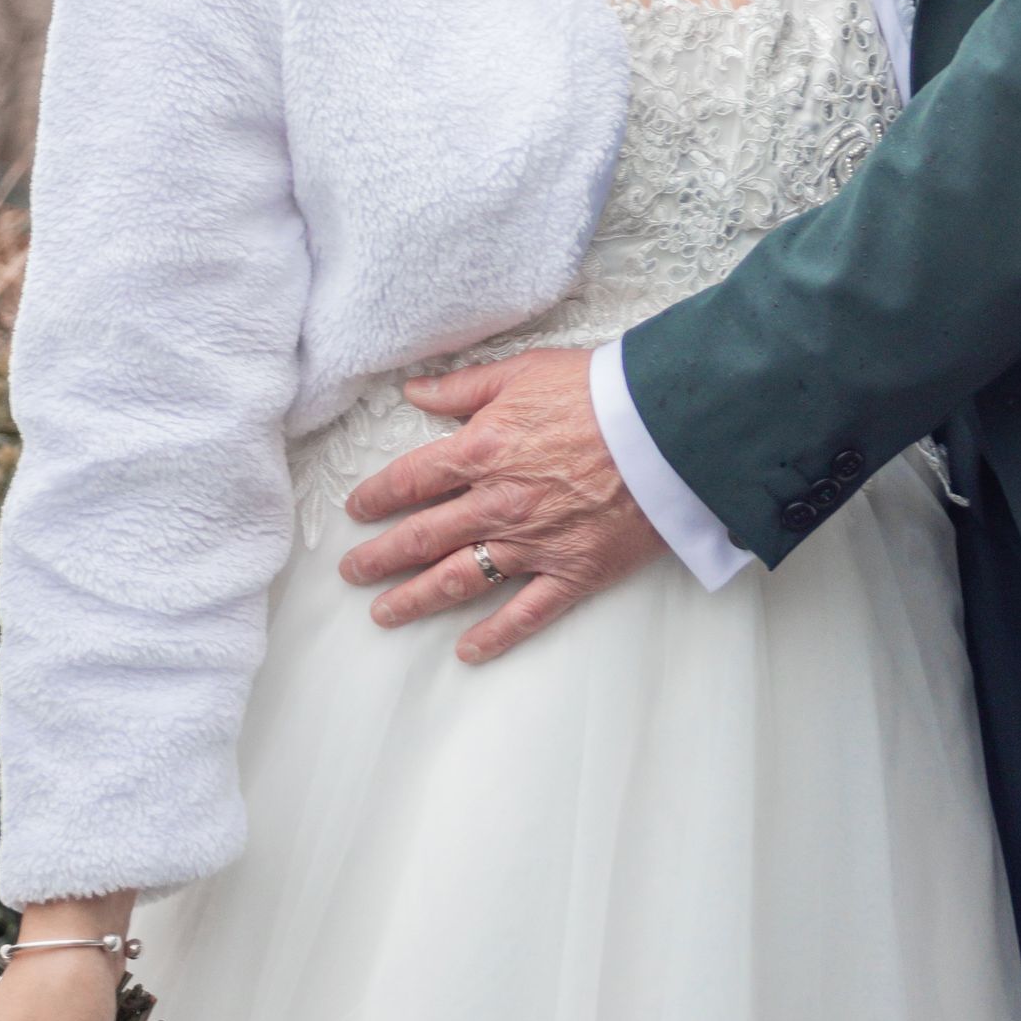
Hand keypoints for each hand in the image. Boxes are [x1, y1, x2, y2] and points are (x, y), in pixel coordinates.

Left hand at [339, 346, 663, 660]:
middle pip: (420, 539)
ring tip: (384, 614)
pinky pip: (524, 614)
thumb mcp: (524, 370)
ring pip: (457, 581)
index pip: (410, 481)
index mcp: (481, 450)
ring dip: (414, 600)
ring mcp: (532, 544)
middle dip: (379, 558)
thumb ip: (464, 387)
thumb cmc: (600, 391)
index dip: (376, 497)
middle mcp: (497, 504)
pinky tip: (467, 650)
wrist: (668, 427)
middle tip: (352, 572)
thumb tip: (416, 391)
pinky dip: (493, 637)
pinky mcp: (572, 572)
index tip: (358, 509)